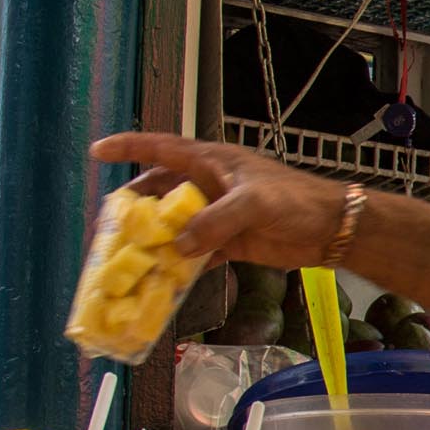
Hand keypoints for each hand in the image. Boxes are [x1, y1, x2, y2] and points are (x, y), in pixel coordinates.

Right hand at [91, 132, 347, 269]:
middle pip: (160, 193)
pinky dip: (179, 266)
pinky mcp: (228, 242)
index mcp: (212, 163)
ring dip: (154, 242)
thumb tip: (179, 246)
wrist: (331, 229)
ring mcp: (217, 215)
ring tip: (127, 259)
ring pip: (174, 226)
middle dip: (134, 209)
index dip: (129, 147)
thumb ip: (215, 222)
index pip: (162, 149)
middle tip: (109, 229)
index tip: (98, 151)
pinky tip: (163, 282)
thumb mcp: (253, 204)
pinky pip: (194, 253)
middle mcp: (209, 186)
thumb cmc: (296, 202)